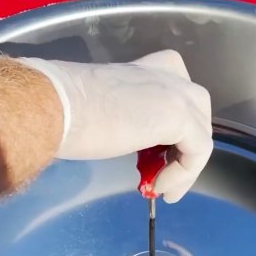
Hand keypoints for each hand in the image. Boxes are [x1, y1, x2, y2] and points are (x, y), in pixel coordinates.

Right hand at [17, 50, 212, 203]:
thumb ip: (127, 116)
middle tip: (160, 175)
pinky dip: (183, 175)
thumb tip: (127, 137)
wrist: (54, 108)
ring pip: (201, 134)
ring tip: (160, 187)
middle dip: (183, 147)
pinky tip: (158, 185)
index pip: (179, 94)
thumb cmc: (64, 110)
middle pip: (198, 113)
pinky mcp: (179, 116)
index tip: (152, 158)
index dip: (173, 130)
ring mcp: (176, 94)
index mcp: (147, 68)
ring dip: (184, 167)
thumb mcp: (105, 108)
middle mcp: (167, 74)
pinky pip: (198, 151)